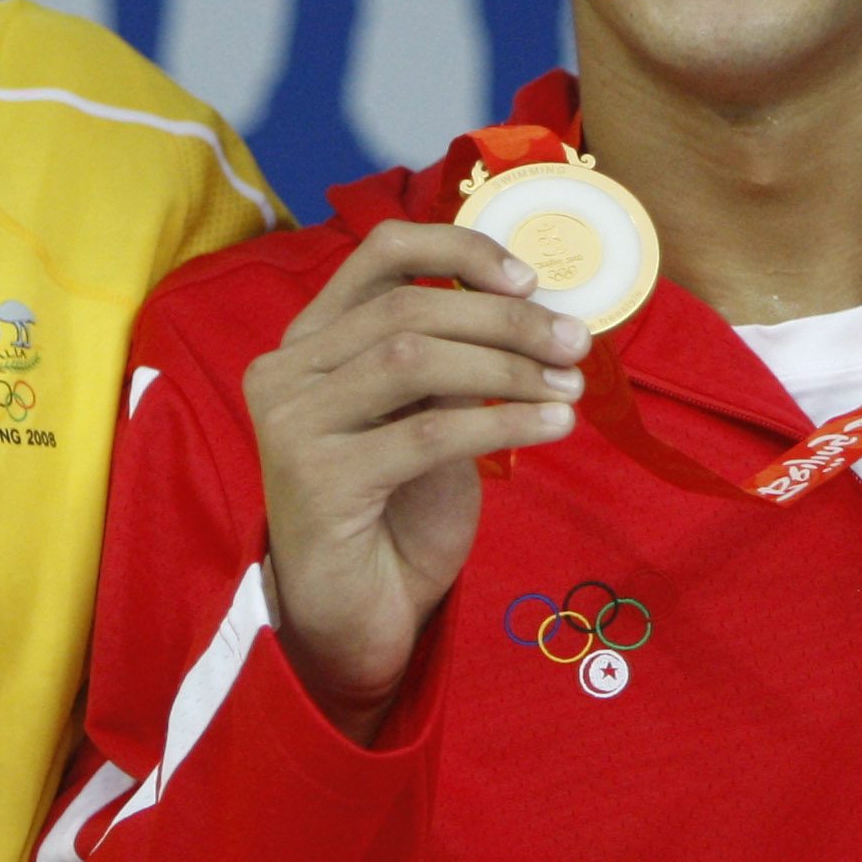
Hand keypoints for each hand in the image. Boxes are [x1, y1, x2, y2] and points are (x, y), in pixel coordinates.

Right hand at [248, 222, 585, 741]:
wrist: (354, 611)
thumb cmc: (396, 509)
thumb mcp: (424, 416)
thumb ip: (454, 359)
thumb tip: (539, 313)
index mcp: (310, 338)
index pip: (380, 252)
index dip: (459, 249)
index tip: (530, 279)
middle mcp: (286, 370)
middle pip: (408, 308)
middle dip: (505, 320)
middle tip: (575, 342)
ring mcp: (291, 423)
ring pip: (414, 360)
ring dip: (508, 368)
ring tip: (570, 386)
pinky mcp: (316, 479)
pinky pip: (427, 433)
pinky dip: (502, 421)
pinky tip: (553, 425)